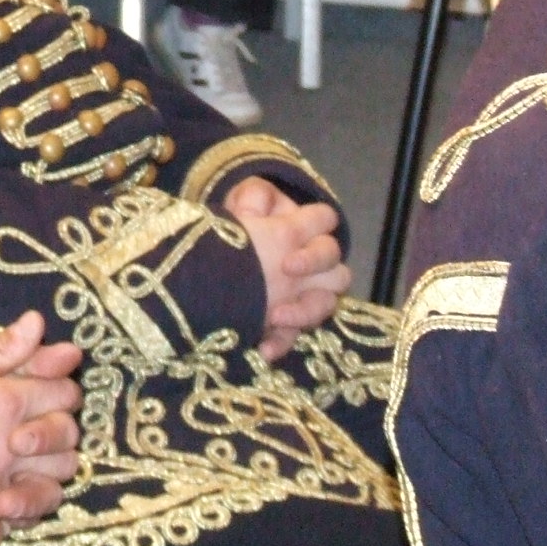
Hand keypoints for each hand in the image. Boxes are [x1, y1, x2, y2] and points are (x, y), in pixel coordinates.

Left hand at [223, 177, 350, 360]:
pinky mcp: (283, 321)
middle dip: (315, 268)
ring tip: (274, 317)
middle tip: (285, 270)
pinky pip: (293, 336)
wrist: (210, 265)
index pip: (324, 221)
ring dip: (304, 312)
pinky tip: (263, 349)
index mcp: (302, 231)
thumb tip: (258, 204)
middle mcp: (310, 265)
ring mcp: (299, 294)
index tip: (288, 241)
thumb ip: (254, 196)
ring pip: (324, 305)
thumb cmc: (234, 227)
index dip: (317, 227)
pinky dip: (281, 343)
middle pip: (336, 266)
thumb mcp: (237, 207)